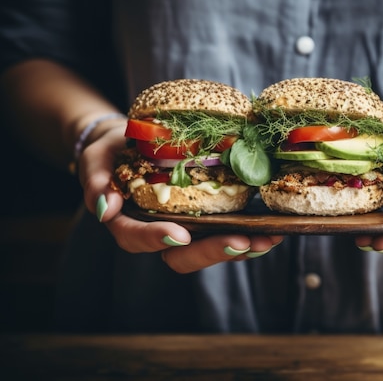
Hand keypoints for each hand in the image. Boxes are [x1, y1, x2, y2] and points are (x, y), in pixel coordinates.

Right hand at [78, 121, 282, 272]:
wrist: (133, 140)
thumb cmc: (113, 151)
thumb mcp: (96, 158)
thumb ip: (95, 181)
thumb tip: (104, 210)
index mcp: (127, 222)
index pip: (136, 238)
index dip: (155, 239)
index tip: (178, 235)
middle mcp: (158, 232)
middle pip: (180, 256)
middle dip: (211, 252)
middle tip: (241, 241)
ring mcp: (185, 227)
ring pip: (209, 249)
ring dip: (241, 247)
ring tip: (267, 238)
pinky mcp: (206, 218)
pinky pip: (225, 233)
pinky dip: (250, 234)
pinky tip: (271, 229)